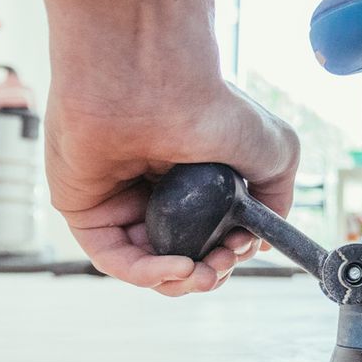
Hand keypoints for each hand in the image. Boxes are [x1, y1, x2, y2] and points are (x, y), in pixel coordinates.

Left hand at [40, 0, 299, 294]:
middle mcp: (151, 188)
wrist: (155, 80)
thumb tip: (260, 238)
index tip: (243, 248)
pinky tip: (179, 268)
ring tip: (205, 273)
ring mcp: (116, 199)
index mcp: (189, 175)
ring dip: (181, 281)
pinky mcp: (85, 209)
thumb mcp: (274, 149)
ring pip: (146, 263)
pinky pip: (113, 258)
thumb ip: (277, 196)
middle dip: (208, 271)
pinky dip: (147, 274)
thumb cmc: (208, 102)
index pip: (205, 232)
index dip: (228, 252)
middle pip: (177, 253)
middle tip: (224, 265)